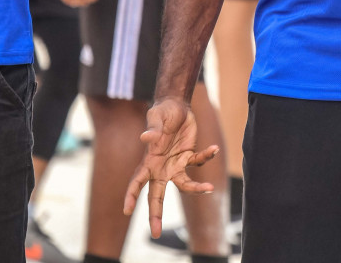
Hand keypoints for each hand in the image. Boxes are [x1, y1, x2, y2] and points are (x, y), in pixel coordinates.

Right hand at [123, 96, 220, 235]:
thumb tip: (146, 138)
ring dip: (196, 189)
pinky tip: (214, 148)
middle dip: (155, 214)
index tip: (126, 210)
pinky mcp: (190, 156)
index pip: (137, 181)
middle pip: (157, 195)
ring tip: (208, 188)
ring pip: (184, 185)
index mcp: (149, 161)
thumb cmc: (161, 112)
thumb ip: (152, 129)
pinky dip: (207, 156)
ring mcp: (176, 164)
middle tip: (155, 233)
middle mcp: (161, 168)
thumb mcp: (155, 116)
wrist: (177, 106)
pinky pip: (199, 161)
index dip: (131, 195)